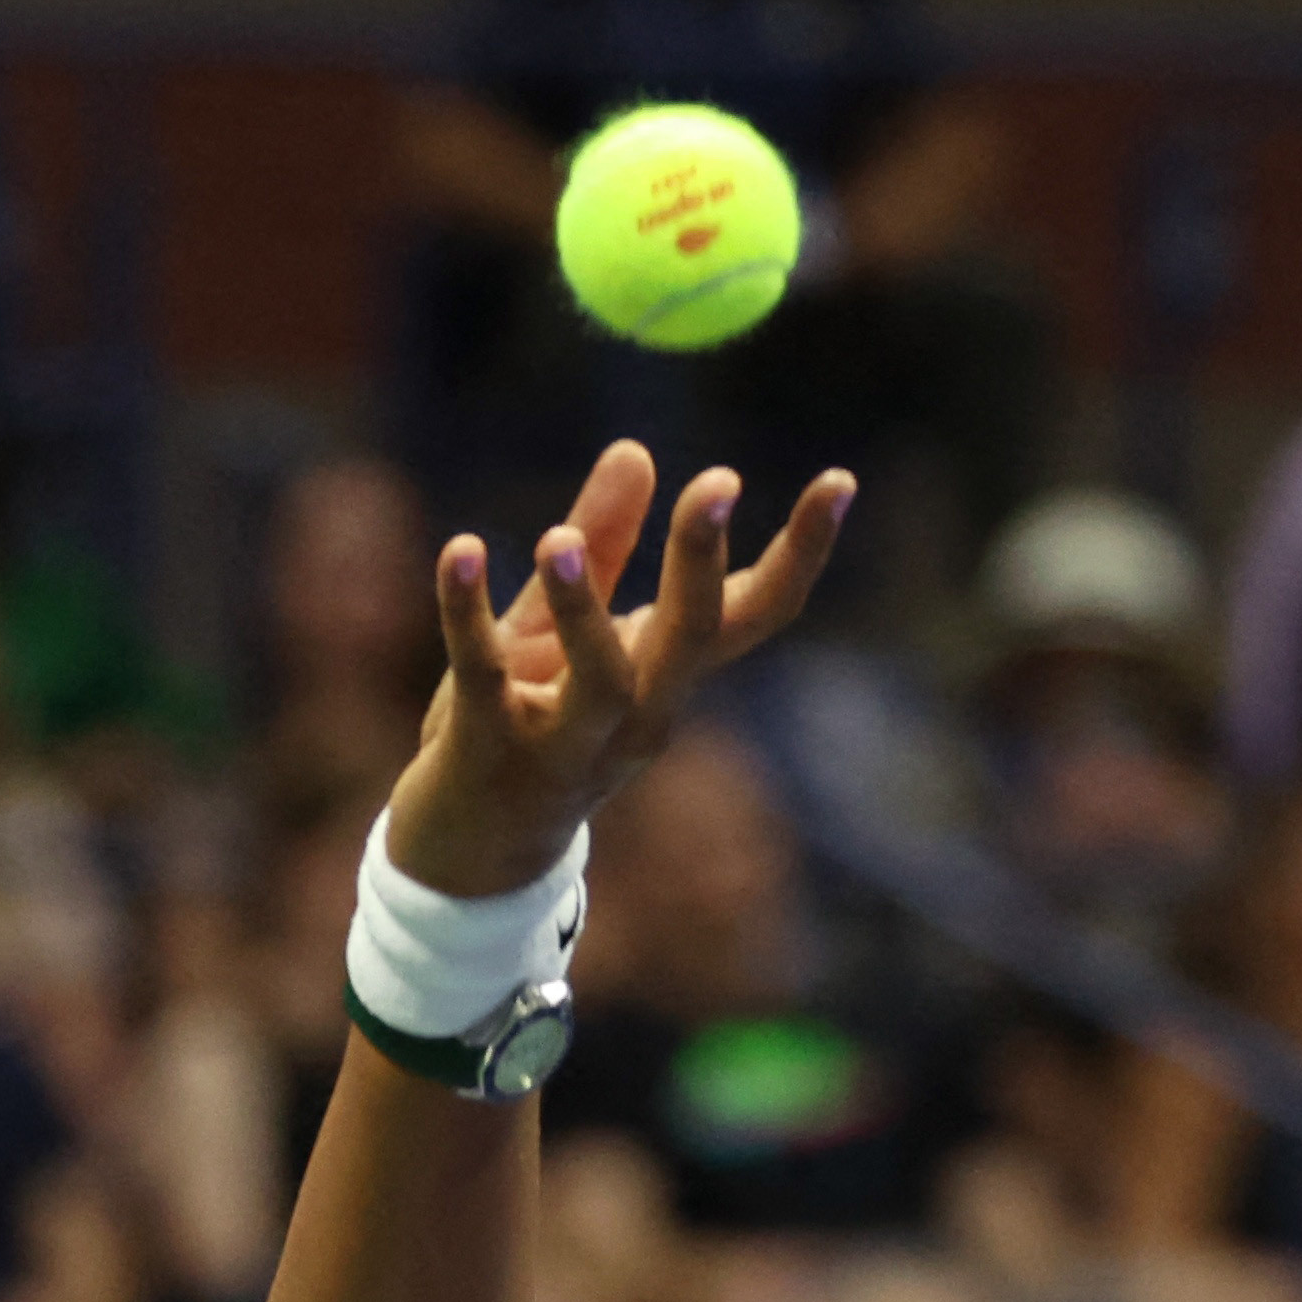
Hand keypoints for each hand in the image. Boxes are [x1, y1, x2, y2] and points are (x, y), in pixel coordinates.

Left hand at [380, 445, 855, 901]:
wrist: (467, 852)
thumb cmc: (526, 725)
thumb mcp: (562, 628)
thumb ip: (600, 542)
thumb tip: (638, 449)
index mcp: (669, 677)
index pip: (756, 613)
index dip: (803, 552)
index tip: (840, 480)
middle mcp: (638, 716)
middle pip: (693, 640)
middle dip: (704, 561)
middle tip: (719, 479)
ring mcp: (568, 743)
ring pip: (601, 681)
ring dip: (584, 608)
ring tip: (557, 534)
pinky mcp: (488, 751)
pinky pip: (481, 677)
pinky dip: (467, 612)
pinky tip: (461, 549)